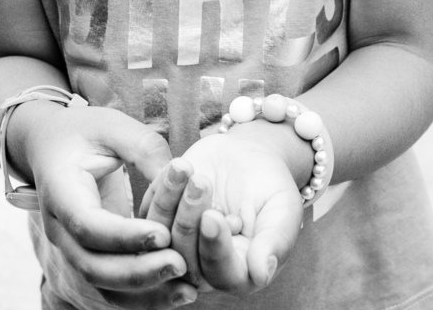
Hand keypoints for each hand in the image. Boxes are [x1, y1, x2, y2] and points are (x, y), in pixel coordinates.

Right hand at [17, 103, 197, 308]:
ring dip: (144, 293)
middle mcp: (60, 229)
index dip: (125, 235)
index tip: (164, 233)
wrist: (50, 145)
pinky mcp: (90, 257)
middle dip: (138, 271)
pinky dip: (143, 296)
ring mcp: (71, 248)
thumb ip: (144, 147)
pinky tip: (178, 293)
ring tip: (187, 290)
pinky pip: (113, 287)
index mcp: (60, 193)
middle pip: (92, 266)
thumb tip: (180, 175)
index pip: (88, 225)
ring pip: (102, 285)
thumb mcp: (112, 125)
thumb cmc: (84, 131)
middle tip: (181, 264)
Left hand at [152, 128, 303, 294]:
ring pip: (161, 236)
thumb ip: (275, 242)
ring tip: (186, 168)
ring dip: (170, 201)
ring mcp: (179, 243)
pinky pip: (149, 211)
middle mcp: (205, 265)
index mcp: (240, 272)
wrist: (251, 157)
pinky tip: (178, 166)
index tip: (213, 217)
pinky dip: (160, 188)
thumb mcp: (283, 210)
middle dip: (190, 218)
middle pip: (185, 257)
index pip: (222, 273)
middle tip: (201, 182)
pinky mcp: (161, 219)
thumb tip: (262, 274)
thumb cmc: (271, 187)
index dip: (214, 248)